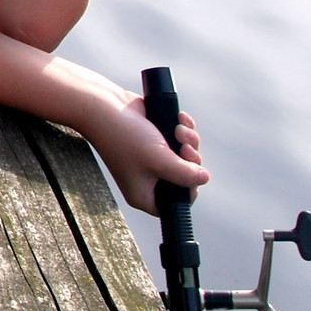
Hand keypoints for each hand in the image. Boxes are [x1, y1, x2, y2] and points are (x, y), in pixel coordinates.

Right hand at [84, 90, 207, 215]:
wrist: (106, 106)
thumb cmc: (125, 138)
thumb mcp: (161, 161)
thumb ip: (186, 174)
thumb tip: (204, 178)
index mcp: (144, 194)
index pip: (176, 204)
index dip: (189, 189)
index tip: (191, 172)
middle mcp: (148, 178)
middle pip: (185, 177)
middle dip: (192, 159)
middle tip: (184, 147)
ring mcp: (152, 158)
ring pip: (186, 155)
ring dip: (189, 139)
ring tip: (179, 128)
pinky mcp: (155, 138)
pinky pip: (180, 138)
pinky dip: (185, 128)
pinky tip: (179, 119)